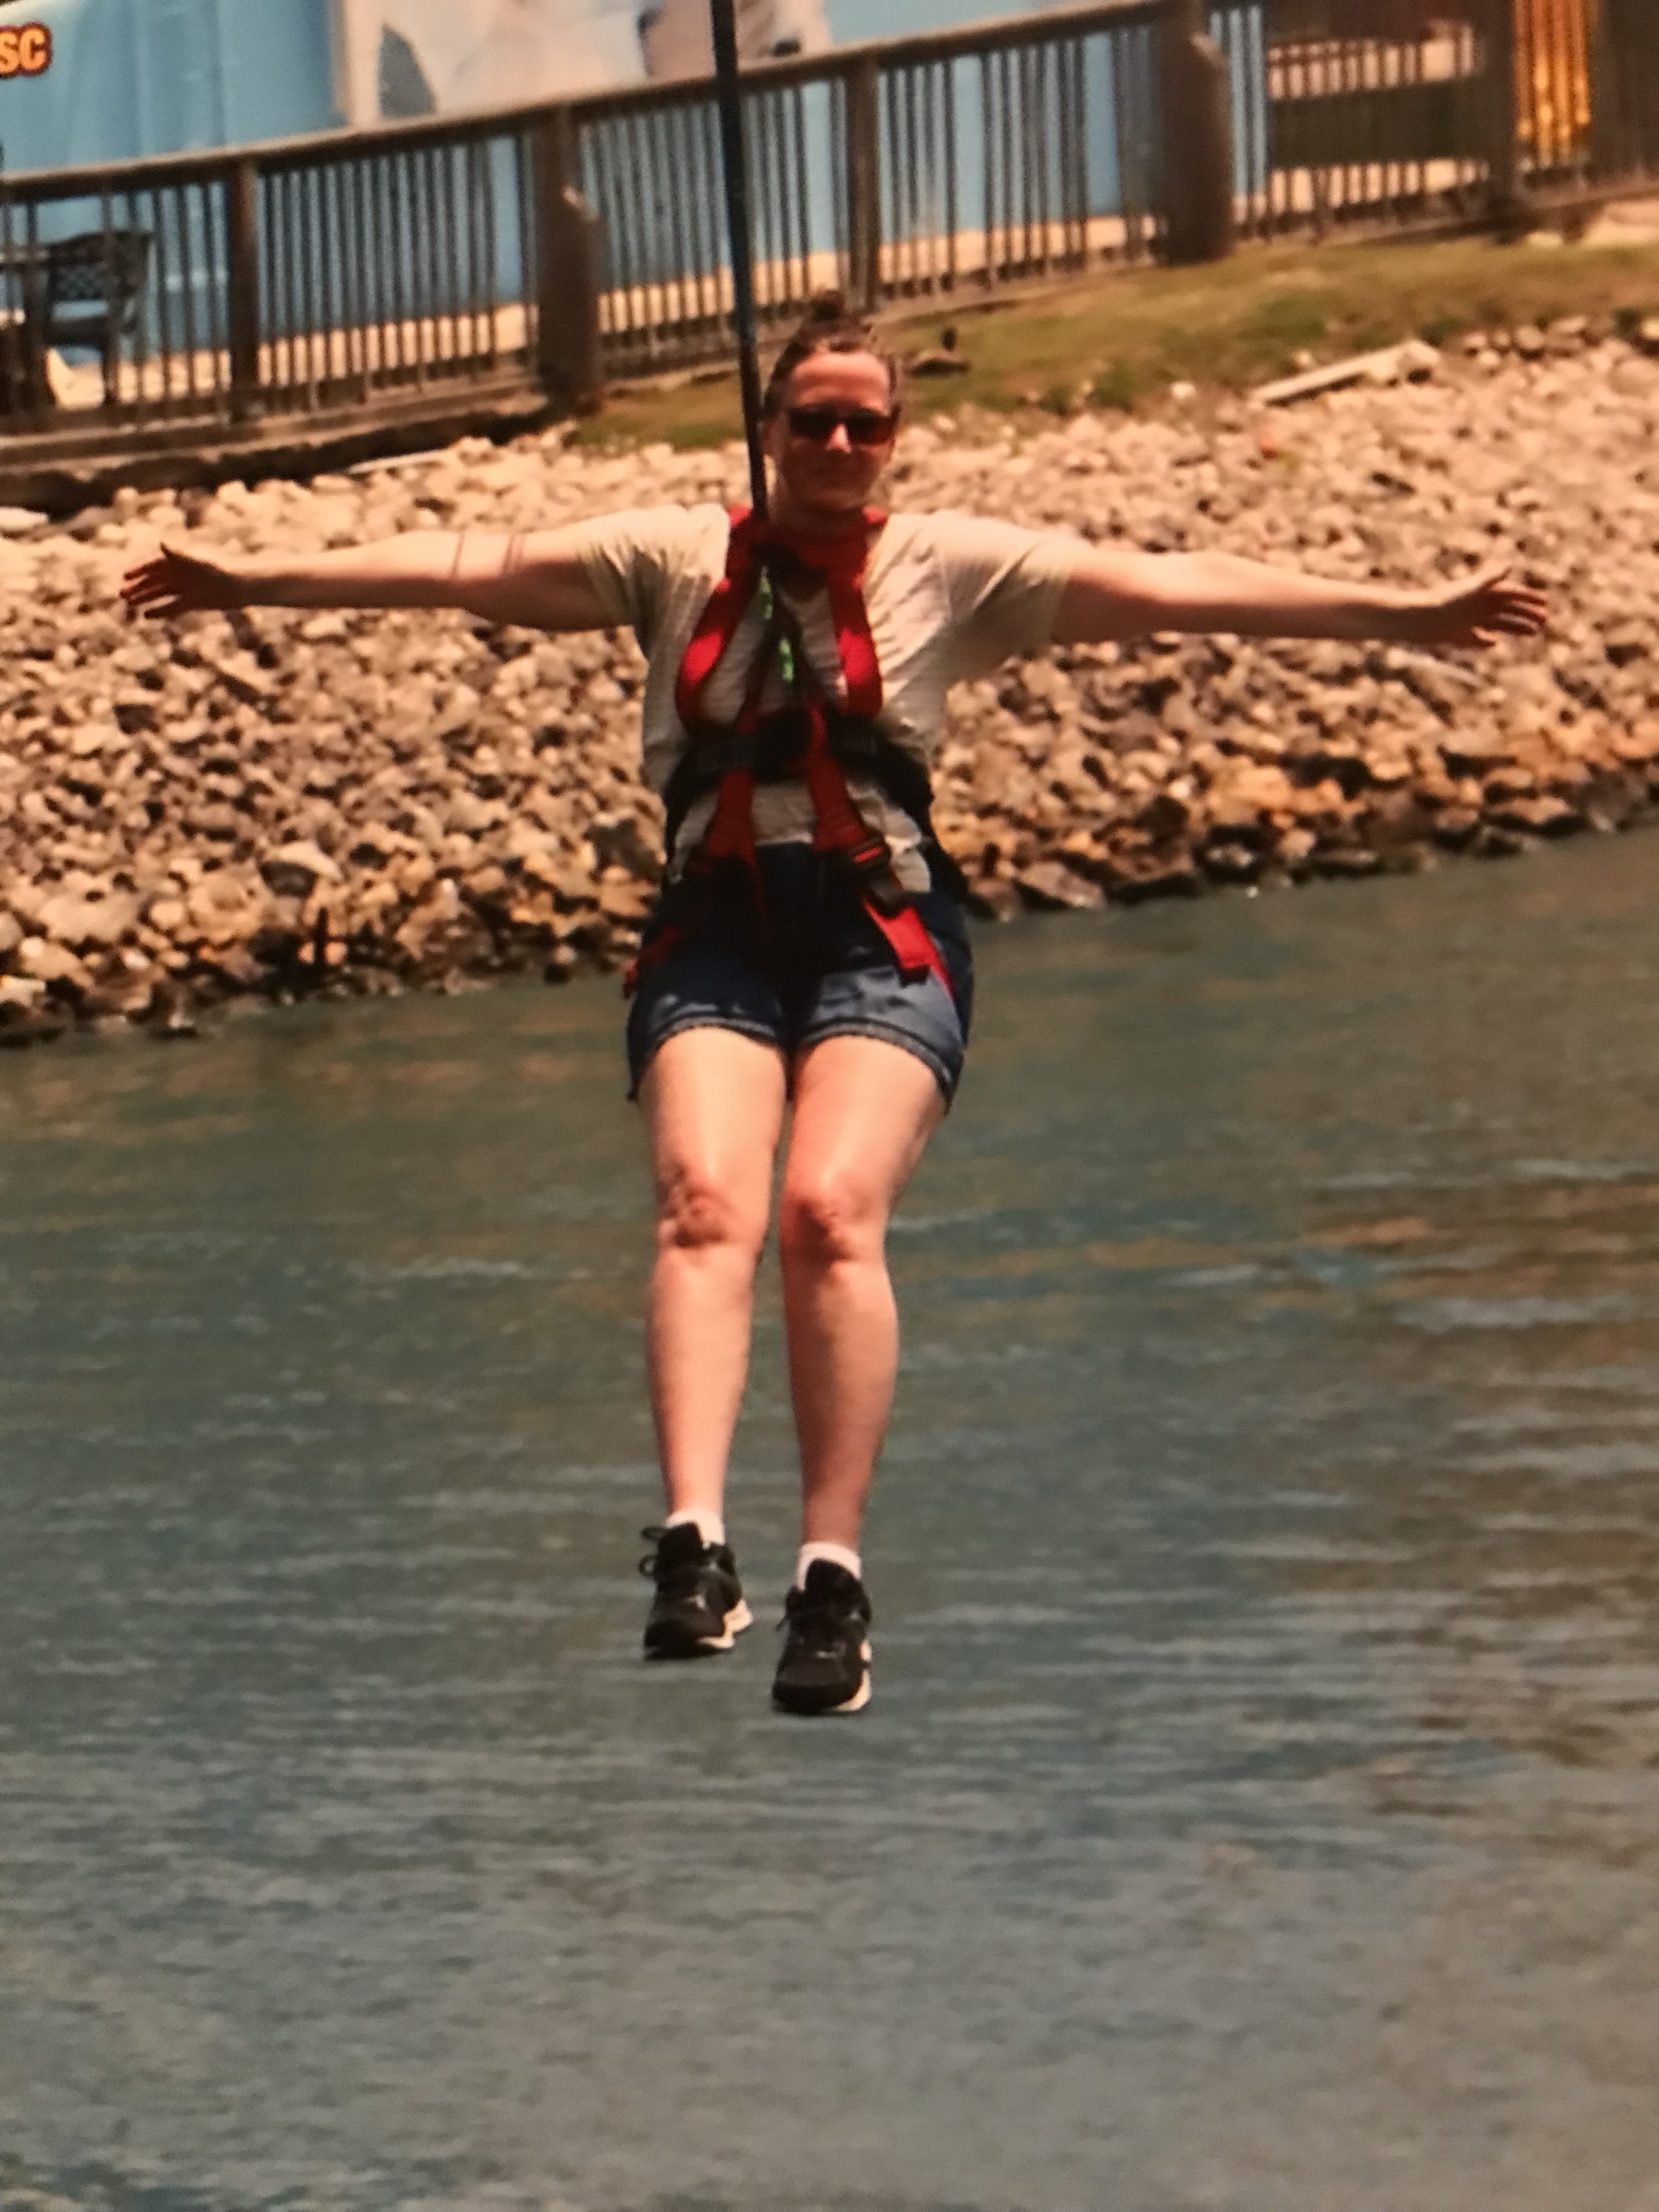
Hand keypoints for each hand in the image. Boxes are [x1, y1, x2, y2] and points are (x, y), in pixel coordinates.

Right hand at [120, 541, 256, 618]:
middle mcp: (181, 573)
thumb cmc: (220, 569)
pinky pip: (172, 606)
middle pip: (154, 580)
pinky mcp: (193, 602)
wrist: (240, 586)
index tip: (125, 576)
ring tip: (129, 604)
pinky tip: (146, 616)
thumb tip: (161, 542)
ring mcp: (186, 588)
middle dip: (139, 586)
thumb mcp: (197, 562)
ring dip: (145, 598)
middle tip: (122, 595)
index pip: (154, 564)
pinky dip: (160, 611)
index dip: (139, 570)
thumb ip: (179, 554)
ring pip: (160, 593)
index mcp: (180, 560)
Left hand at [1404, 565, 1547, 649]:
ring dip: (1516, 627)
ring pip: (1499, 624)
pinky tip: (1494, 644)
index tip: (1545, 602)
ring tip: (1534, 633)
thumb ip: (1489, 579)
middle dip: (1527, 613)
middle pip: (1508, 609)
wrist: (1419, 620)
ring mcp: (1471, 621)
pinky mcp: (1461, 637)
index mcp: (1482, 592)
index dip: (1528, 597)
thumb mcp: (1470, 590)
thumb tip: (1509, 566)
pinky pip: (1479, 640)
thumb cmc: (1444, 603)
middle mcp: (1478, 606)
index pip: (1511, 593)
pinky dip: (1486, 642)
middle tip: (1544, 620)